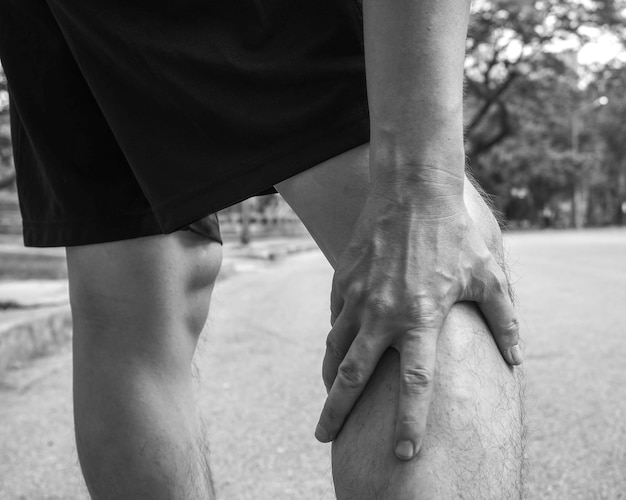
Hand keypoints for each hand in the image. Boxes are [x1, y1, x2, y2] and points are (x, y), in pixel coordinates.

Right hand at [314, 184, 521, 459]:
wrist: (411, 191)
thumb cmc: (453, 234)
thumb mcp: (487, 275)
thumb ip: (504, 319)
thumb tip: (515, 357)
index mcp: (420, 318)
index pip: (413, 383)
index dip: (408, 421)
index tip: (401, 452)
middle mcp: (382, 314)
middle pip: (352, 376)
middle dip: (336, 411)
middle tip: (321, 434)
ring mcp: (358, 297)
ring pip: (335, 348)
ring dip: (329, 378)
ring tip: (328, 397)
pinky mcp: (343, 280)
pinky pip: (336, 319)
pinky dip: (336, 339)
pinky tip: (339, 347)